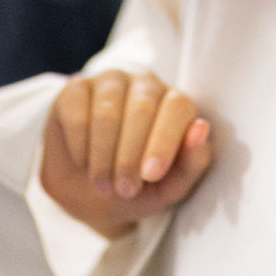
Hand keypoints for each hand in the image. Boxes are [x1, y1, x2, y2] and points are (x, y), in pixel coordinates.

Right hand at [40, 70, 214, 239]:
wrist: (88, 193)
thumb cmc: (138, 186)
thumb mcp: (170, 187)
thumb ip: (192, 162)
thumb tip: (200, 128)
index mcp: (176, 103)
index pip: (177, 107)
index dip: (164, 141)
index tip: (150, 175)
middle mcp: (145, 84)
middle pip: (142, 108)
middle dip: (131, 156)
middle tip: (124, 189)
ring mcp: (109, 82)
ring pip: (108, 112)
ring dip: (104, 156)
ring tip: (104, 183)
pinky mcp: (75, 88)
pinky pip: (77, 114)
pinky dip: (80, 146)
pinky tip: (84, 162)